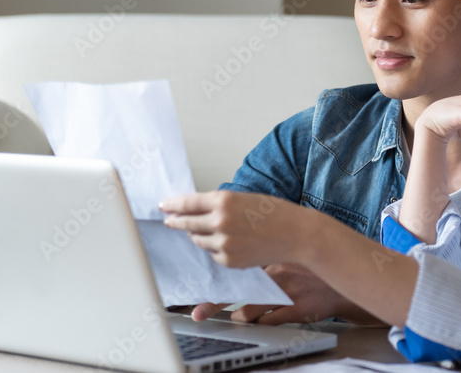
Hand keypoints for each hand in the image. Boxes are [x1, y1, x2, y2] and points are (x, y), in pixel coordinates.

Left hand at [160, 191, 311, 268]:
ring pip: (198, 240)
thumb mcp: (245, 199)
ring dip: (197, 235)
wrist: (297, 235)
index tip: (164, 205)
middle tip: (169, 220)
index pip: (188, 203)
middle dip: (175, 221)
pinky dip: (215, 249)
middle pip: (186, 223)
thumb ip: (222, 204)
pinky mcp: (229, 260)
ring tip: (205, 231)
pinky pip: (213, 254)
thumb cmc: (276, 214)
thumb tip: (199, 209)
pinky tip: (227, 243)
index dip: (173, 204)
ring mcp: (224, 243)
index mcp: (224, 201)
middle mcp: (220, 221)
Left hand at [192, 264, 382, 325]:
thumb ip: (266, 251)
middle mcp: (278, 273)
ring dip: (240, 314)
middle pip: (240, 289)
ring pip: (253, 309)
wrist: (344, 275)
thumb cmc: (314, 261)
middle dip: (216, 303)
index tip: (199, 281)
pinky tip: (257, 321)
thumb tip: (238, 250)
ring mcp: (288, 293)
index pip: (239, 263)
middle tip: (198, 313)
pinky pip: (271, 321)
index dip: (218, 272)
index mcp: (274, 254)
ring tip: (234, 316)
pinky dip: (260, 322)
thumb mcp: (290, 249)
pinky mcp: (298, 309)